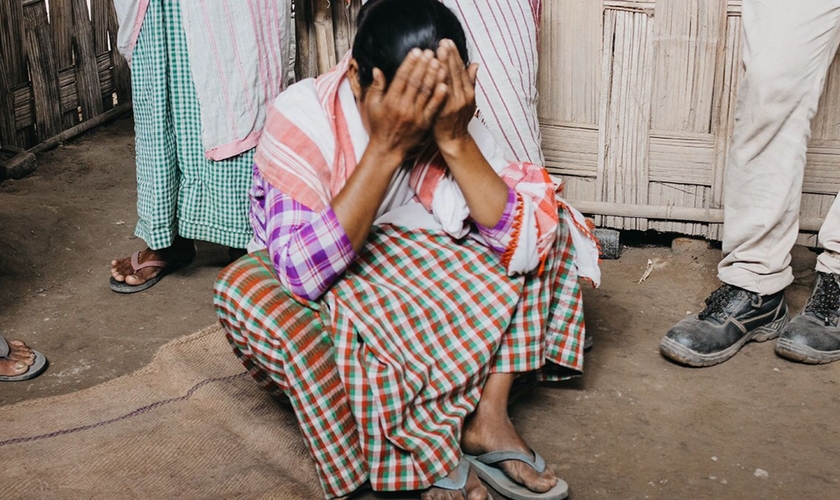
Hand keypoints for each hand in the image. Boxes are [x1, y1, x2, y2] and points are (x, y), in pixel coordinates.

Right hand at [363, 48, 447, 163]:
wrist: (387, 149)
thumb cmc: (378, 126)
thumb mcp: (371, 106)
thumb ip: (376, 87)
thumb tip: (377, 70)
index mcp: (390, 101)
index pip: (402, 78)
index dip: (410, 63)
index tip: (416, 51)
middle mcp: (403, 107)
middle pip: (416, 82)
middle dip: (423, 65)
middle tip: (430, 52)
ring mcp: (415, 116)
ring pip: (426, 92)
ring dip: (433, 76)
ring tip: (439, 61)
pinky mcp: (424, 123)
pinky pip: (433, 107)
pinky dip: (439, 95)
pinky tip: (445, 83)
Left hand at [433, 39, 478, 152]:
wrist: (454, 140)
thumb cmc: (458, 119)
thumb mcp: (468, 100)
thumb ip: (470, 82)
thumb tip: (475, 64)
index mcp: (469, 93)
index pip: (461, 70)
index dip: (455, 55)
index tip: (448, 42)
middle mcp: (463, 97)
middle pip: (455, 73)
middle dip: (448, 56)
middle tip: (442, 42)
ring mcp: (453, 105)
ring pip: (448, 82)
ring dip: (442, 65)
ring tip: (436, 51)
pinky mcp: (444, 112)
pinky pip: (440, 94)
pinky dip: (437, 82)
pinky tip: (433, 72)